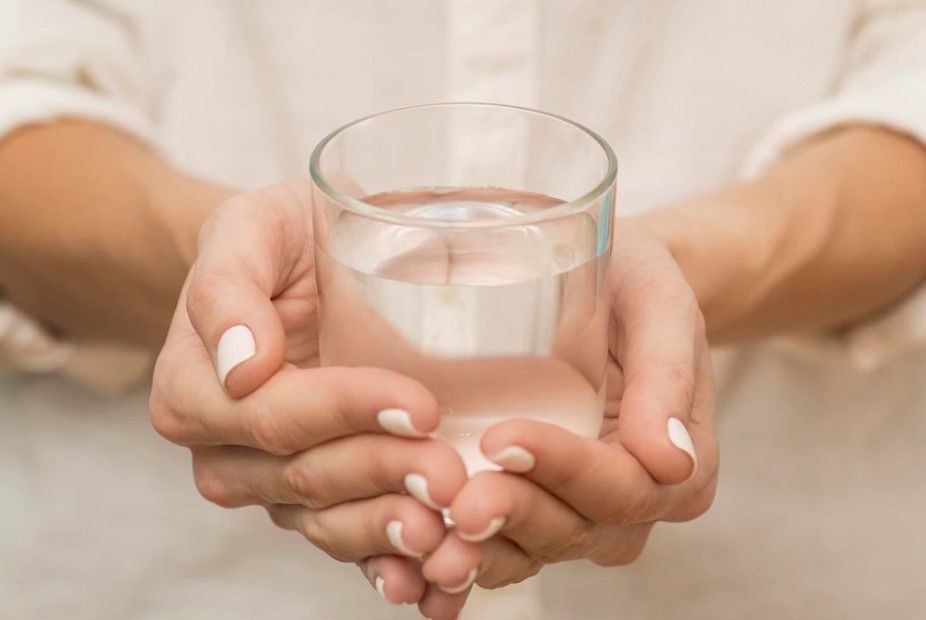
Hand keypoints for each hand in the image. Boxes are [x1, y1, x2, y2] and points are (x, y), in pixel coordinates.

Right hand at [149, 182, 474, 605]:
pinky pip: (348, 542)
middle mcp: (227, 450)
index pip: (275, 415)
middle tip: (449, 475)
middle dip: (382, 476)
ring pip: (328, 521)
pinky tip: (433, 578)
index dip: (346, 413)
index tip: (419, 406)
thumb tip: (240, 364)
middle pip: (306, 476)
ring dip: (388, 532)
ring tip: (446, 533)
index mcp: (196, 390)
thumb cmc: (277, 240)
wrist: (299, 265)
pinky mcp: (318, 500)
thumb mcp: (250, 229)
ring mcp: (273, 483)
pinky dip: (389, 565)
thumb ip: (228, 287)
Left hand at [416, 220, 717, 607]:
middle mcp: (632, 502)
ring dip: (483, 550)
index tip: (502, 438)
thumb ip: (667, 373)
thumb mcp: (659, 305)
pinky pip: (504, 547)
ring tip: (429, 535)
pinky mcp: (534, 506)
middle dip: (515, 515)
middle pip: (577, 529)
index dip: (565, 470)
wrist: (604, 283)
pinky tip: (418, 553)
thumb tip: (671, 459)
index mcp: (679, 466)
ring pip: (535, 549)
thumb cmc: (633, 283)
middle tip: (457, 501)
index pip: (625, 487)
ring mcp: (580, 511)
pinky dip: (464, 555)